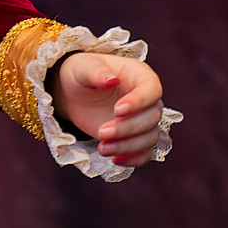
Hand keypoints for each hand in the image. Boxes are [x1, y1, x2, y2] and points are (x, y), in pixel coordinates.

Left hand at [50, 51, 164, 166]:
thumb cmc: (81, 74)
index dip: (139, 101)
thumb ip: (96, 72)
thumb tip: (111, 80)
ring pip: (150, 138)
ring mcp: (142, 120)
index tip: (117, 110)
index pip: (152, 89)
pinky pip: (144, 153)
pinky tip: (114, 159)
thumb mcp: (83, 67)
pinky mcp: (134, 138)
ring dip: (127, 146)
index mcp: (140, 75)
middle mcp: (147, 99)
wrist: (74, 94)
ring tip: (102, 148)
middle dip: (128, 128)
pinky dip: (133, 159)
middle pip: (152, 118)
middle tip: (102, 132)